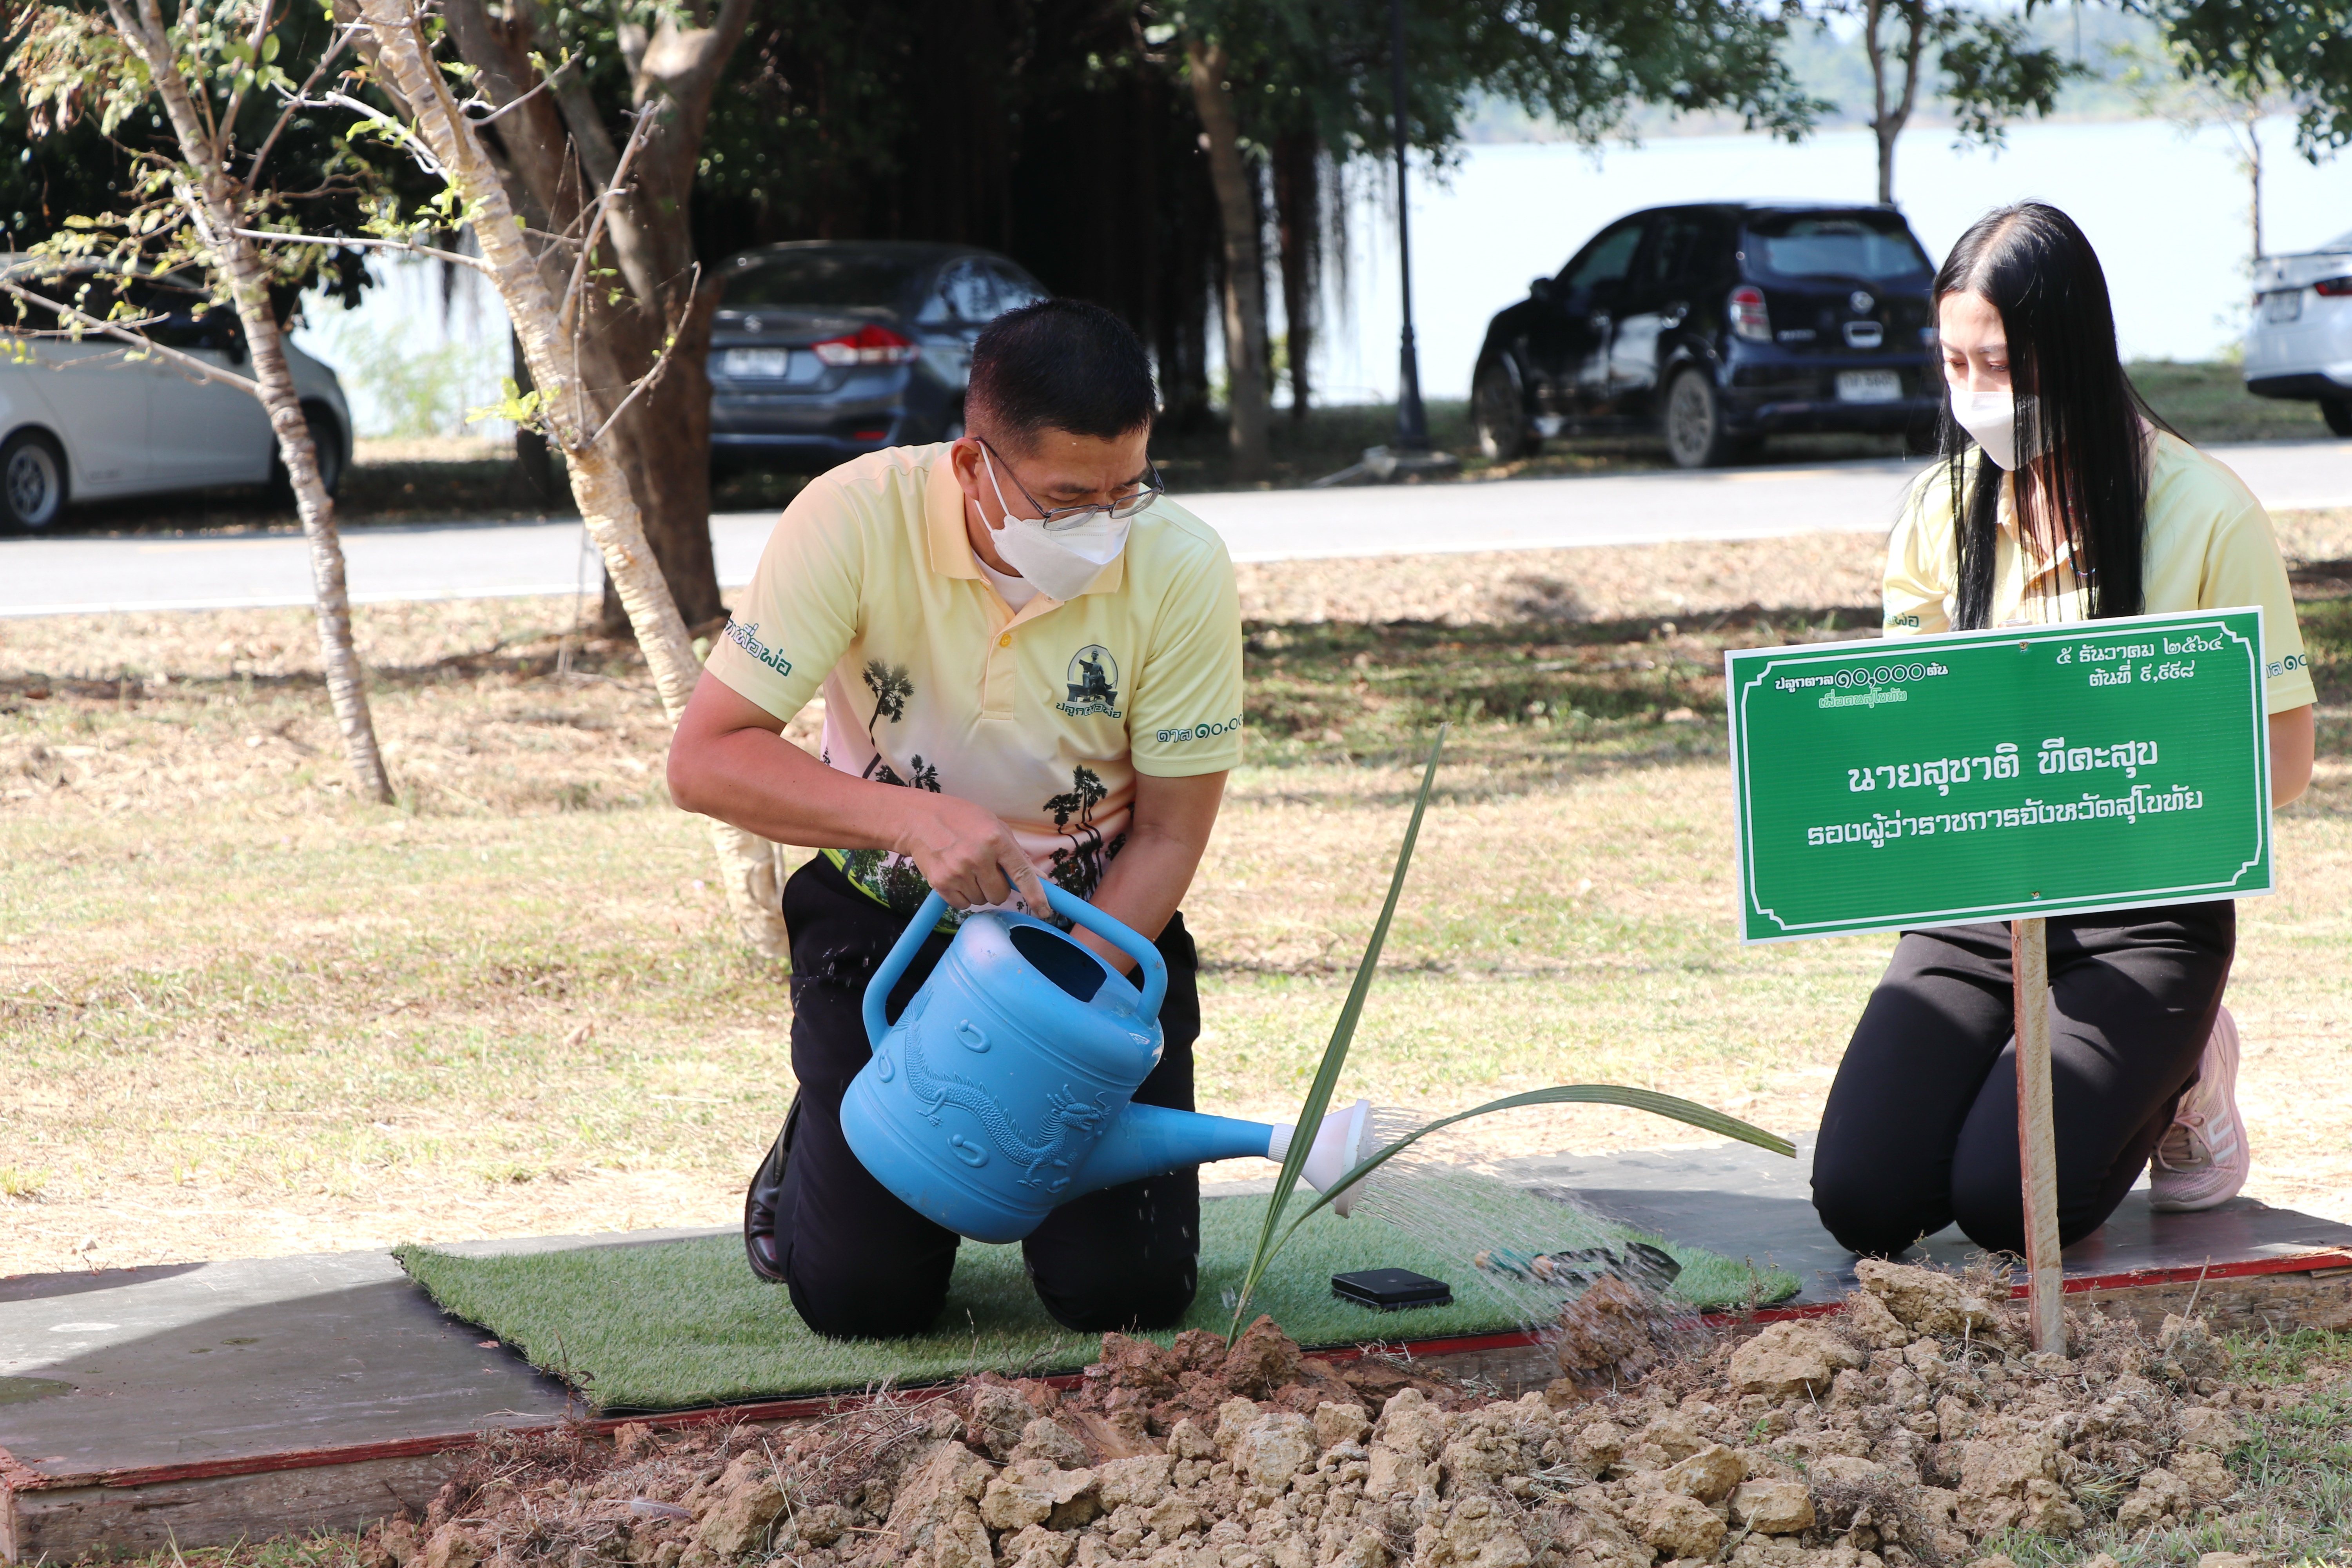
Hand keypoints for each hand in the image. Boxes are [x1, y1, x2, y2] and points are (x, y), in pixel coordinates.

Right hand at [897, 792, 1050, 912]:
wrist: (919, 819)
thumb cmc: (961, 819)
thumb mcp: (994, 826)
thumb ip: (1018, 854)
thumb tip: (1042, 880)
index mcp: (996, 839)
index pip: (1022, 874)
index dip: (1036, 896)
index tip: (1044, 911)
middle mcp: (978, 856)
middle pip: (1000, 895)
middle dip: (997, 888)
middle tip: (985, 871)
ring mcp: (957, 871)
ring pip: (981, 901)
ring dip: (978, 891)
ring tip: (966, 869)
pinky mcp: (940, 883)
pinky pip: (962, 905)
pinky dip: (963, 896)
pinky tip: (956, 876)